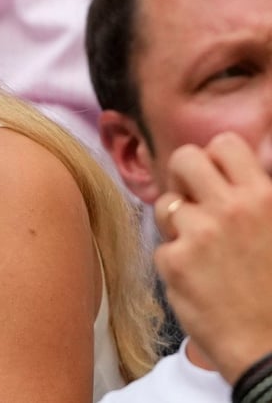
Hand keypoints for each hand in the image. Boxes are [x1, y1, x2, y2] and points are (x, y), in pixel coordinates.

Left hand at [154, 132, 271, 382]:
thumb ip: (259, 197)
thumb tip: (249, 165)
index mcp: (264, 197)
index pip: (224, 144)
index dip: (216, 161)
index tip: (219, 182)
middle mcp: (231, 208)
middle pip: (184, 159)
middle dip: (185, 178)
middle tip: (197, 204)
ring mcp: (199, 234)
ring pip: (165, 204)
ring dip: (178, 223)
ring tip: (203, 250)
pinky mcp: (174, 262)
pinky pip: (162, 245)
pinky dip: (175, 261)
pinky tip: (199, 280)